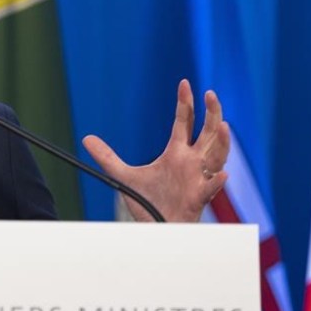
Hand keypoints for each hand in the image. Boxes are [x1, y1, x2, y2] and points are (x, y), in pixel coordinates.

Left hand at [82, 79, 229, 222]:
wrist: (155, 227)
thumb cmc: (148, 201)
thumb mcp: (122, 175)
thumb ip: (107, 157)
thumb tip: (86, 139)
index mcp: (176, 153)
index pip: (184, 122)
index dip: (185, 103)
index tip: (185, 83)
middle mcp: (191, 162)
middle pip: (207, 133)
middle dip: (212, 113)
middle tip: (210, 93)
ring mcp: (197, 179)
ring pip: (216, 157)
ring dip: (221, 142)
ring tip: (224, 125)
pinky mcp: (197, 198)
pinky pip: (210, 189)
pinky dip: (216, 181)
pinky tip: (222, 174)